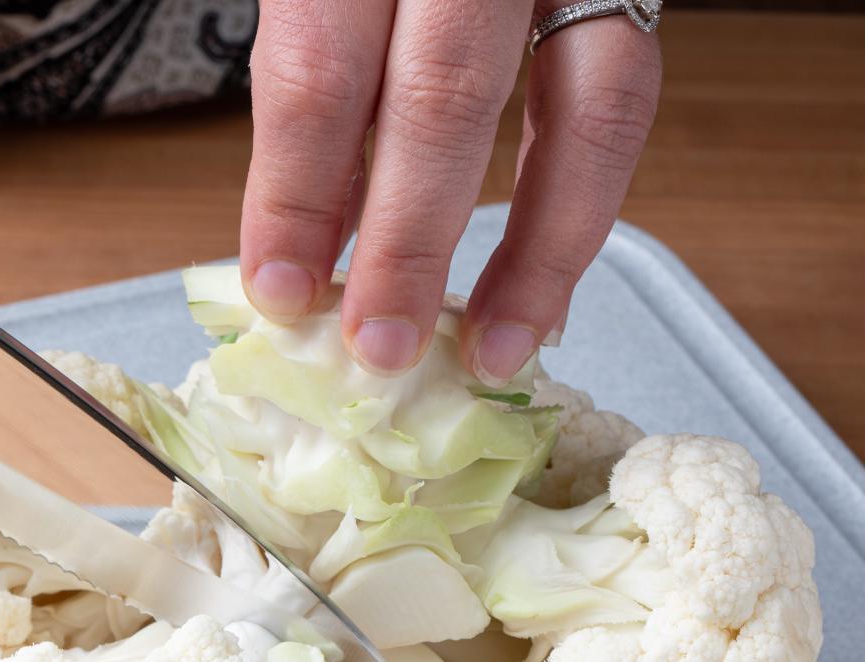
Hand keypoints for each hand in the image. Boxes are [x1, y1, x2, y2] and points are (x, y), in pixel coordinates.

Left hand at [238, 0, 661, 383]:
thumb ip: (308, 93)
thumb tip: (301, 254)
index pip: (320, 72)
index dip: (294, 196)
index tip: (279, 291)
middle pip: (445, 95)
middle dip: (410, 241)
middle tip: (379, 346)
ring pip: (585, 105)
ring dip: (535, 248)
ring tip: (488, 346)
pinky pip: (625, 98)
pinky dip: (583, 206)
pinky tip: (541, 290)